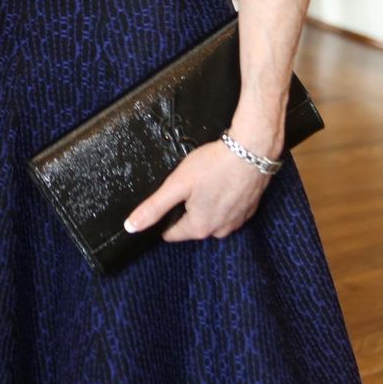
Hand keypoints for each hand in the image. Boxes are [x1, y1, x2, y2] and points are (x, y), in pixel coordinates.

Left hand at [125, 138, 270, 242]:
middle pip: (192, 225)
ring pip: (211, 217)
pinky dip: (222, 199)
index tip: (166, 198)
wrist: (253, 150)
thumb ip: (154, 207)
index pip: (171, 234)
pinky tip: (221, 181)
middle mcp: (220, 231)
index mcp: (200, 228)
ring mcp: (237, 221)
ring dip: (205, 203)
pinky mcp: (249, 210)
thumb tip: (130, 227)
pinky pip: (228, 210)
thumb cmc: (214, 165)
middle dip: (186, 208)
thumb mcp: (177, 184)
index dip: (164, 217)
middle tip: (188, 184)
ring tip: (205, 180)